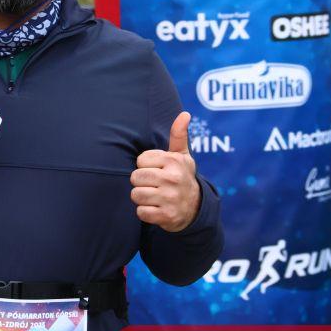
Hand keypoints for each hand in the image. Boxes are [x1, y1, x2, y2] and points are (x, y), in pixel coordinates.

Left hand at [130, 111, 201, 232]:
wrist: (194, 208)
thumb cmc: (182, 177)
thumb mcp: (182, 156)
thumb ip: (179, 135)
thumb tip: (185, 114)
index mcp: (174, 161)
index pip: (140, 160)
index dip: (146, 166)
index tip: (157, 170)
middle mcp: (173, 179)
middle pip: (135, 177)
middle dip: (141, 182)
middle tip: (155, 185)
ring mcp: (170, 198)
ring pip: (136, 195)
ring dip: (142, 198)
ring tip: (155, 196)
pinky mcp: (166, 216)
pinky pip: (141, 212)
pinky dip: (145, 212)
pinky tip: (157, 209)